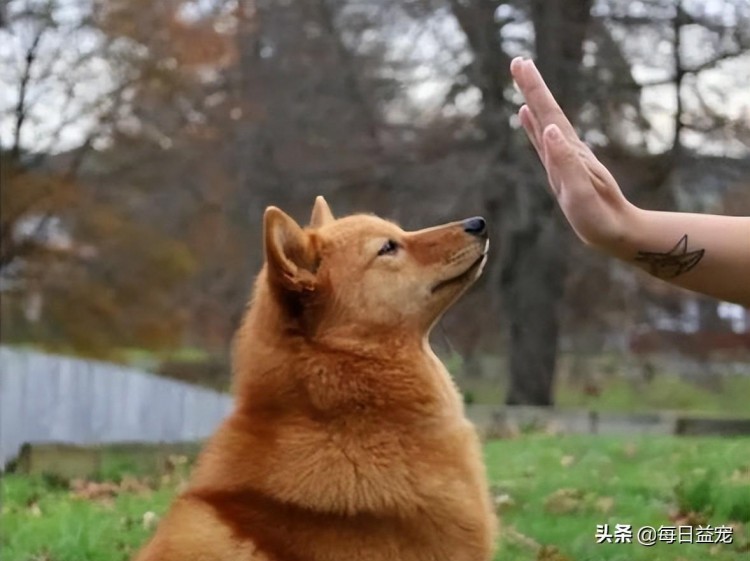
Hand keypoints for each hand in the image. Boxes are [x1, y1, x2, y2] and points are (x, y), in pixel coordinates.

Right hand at [510, 57, 640, 256]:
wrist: (618, 232)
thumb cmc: (599, 218)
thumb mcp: (580, 193)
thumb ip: (565, 162)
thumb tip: (550, 128)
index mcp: (570, 152)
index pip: (549, 113)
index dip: (535, 89)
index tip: (522, 64)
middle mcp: (568, 149)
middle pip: (547, 111)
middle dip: (532, 86)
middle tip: (518, 61)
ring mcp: (565, 157)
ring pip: (545, 121)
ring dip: (533, 99)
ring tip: (522, 80)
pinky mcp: (562, 168)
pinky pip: (544, 139)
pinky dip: (534, 123)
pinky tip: (526, 115)